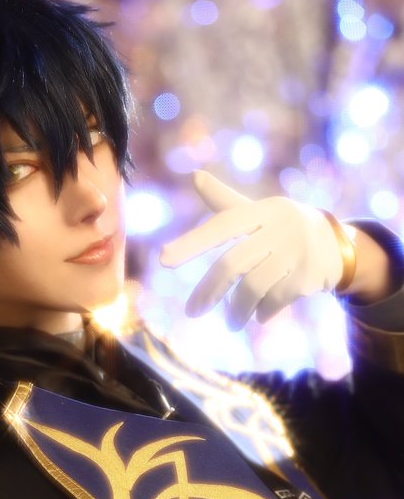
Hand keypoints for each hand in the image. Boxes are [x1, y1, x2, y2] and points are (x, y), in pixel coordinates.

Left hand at [161, 171, 347, 328]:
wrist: (335, 244)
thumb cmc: (283, 227)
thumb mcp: (258, 211)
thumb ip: (224, 201)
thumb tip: (194, 175)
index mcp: (262, 211)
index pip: (222, 226)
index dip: (193, 242)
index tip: (163, 259)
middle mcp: (279, 228)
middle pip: (232, 263)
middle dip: (208, 291)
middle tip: (192, 311)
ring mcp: (296, 253)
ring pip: (252, 288)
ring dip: (236, 310)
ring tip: (231, 323)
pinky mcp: (308, 277)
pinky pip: (274, 301)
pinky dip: (262, 313)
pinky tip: (259, 316)